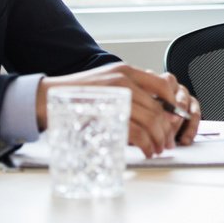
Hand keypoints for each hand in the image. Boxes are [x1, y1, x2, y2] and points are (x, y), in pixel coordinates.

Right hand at [36, 63, 201, 156]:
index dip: (174, 106)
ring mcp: (116, 96)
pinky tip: (146, 151)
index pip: (163, 85)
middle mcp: (124, 80)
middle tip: (167, 142)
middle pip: (159, 107)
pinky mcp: (108, 113)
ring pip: (152, 120)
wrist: (48, 98)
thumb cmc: (76, 94)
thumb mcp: (106, 84)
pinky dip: (146, 144)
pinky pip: (137, 131)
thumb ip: (128, 92)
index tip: (175, 121)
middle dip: (167, 129)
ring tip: (158, 149)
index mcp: (126, 71)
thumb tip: (152, 111)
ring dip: (159, 139)